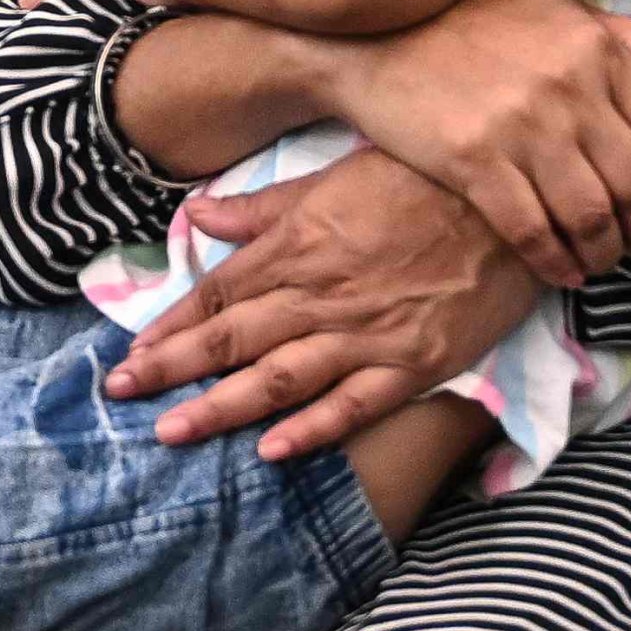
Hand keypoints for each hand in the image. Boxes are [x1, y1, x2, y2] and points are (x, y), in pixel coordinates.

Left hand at [106, 151, 539, 457]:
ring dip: (220, 408)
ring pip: (279, 378)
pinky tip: (272, 452)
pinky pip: (355, 404)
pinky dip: (313, 430)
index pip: (219, 293)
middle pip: (233, 338)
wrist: (511, 199)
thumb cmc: (420, 179)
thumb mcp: (331, 177)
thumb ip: (263, 207)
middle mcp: (321, 293)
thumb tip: (197, 214)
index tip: (129, 355)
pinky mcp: (415, 362)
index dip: (170, 327)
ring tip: (171, 433)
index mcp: (298, 245)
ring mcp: (367, 332)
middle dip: (172, 370)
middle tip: (119, 398)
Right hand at [320, 0, 630, 286]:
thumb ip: (628, 41)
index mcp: (595, 50)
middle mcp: (567, 87)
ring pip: (591, 216)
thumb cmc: (472, 27)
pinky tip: (562, 271)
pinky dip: (556, 262)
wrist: (374, 41)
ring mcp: (520, 126)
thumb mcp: (556, 12)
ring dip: (605, 253)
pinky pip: (531, 230)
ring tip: (601, 261)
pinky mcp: (473, 161)